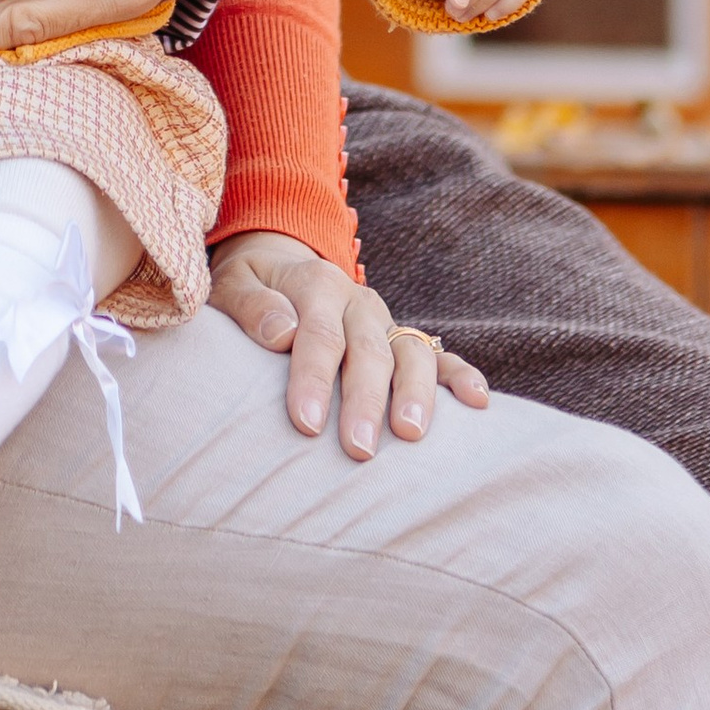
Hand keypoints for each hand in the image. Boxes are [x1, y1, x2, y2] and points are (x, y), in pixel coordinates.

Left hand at [209, 233, 490, 460]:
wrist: (279, 261)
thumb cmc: (249, 286)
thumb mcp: (232, 284)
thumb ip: (252, 306)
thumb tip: (282, 333)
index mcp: (315, 283)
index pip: (317, 334)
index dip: (313, 378)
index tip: (305, 424)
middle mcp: (357, 301)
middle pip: (367, 351)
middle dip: (365, 400)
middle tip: (360, 449)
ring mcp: (385, 320)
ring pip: (410, 352)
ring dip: (414, 392)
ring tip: (411, 434)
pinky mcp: (402, 338)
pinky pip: (438, 354)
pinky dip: (460, 374)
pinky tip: (477, 402)